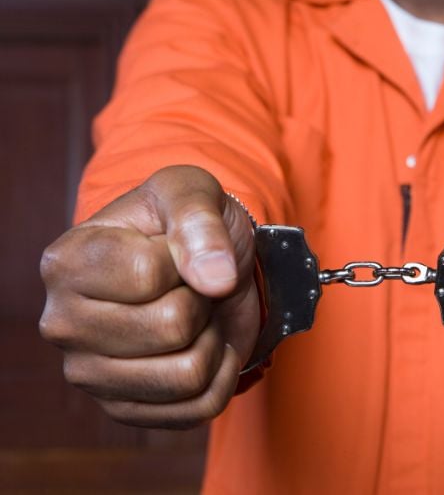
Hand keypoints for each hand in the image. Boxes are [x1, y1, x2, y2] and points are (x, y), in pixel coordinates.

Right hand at [39, 166, 259, 428]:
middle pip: (173, 327)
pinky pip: (200, 407)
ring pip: (189, 374)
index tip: (177, 251)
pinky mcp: (124, 409)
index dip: (186, 259)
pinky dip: (222, 373)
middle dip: (203, 301)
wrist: (205, 267)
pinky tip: (203, 346)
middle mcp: (63, 324)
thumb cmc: (187, 225)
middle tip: (190, 287)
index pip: (148, 276)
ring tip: (196, 315)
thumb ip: (199, 220)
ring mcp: (89, 374)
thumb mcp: (192, 192)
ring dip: (213, 339)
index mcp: (66, 263)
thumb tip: (214, 279)